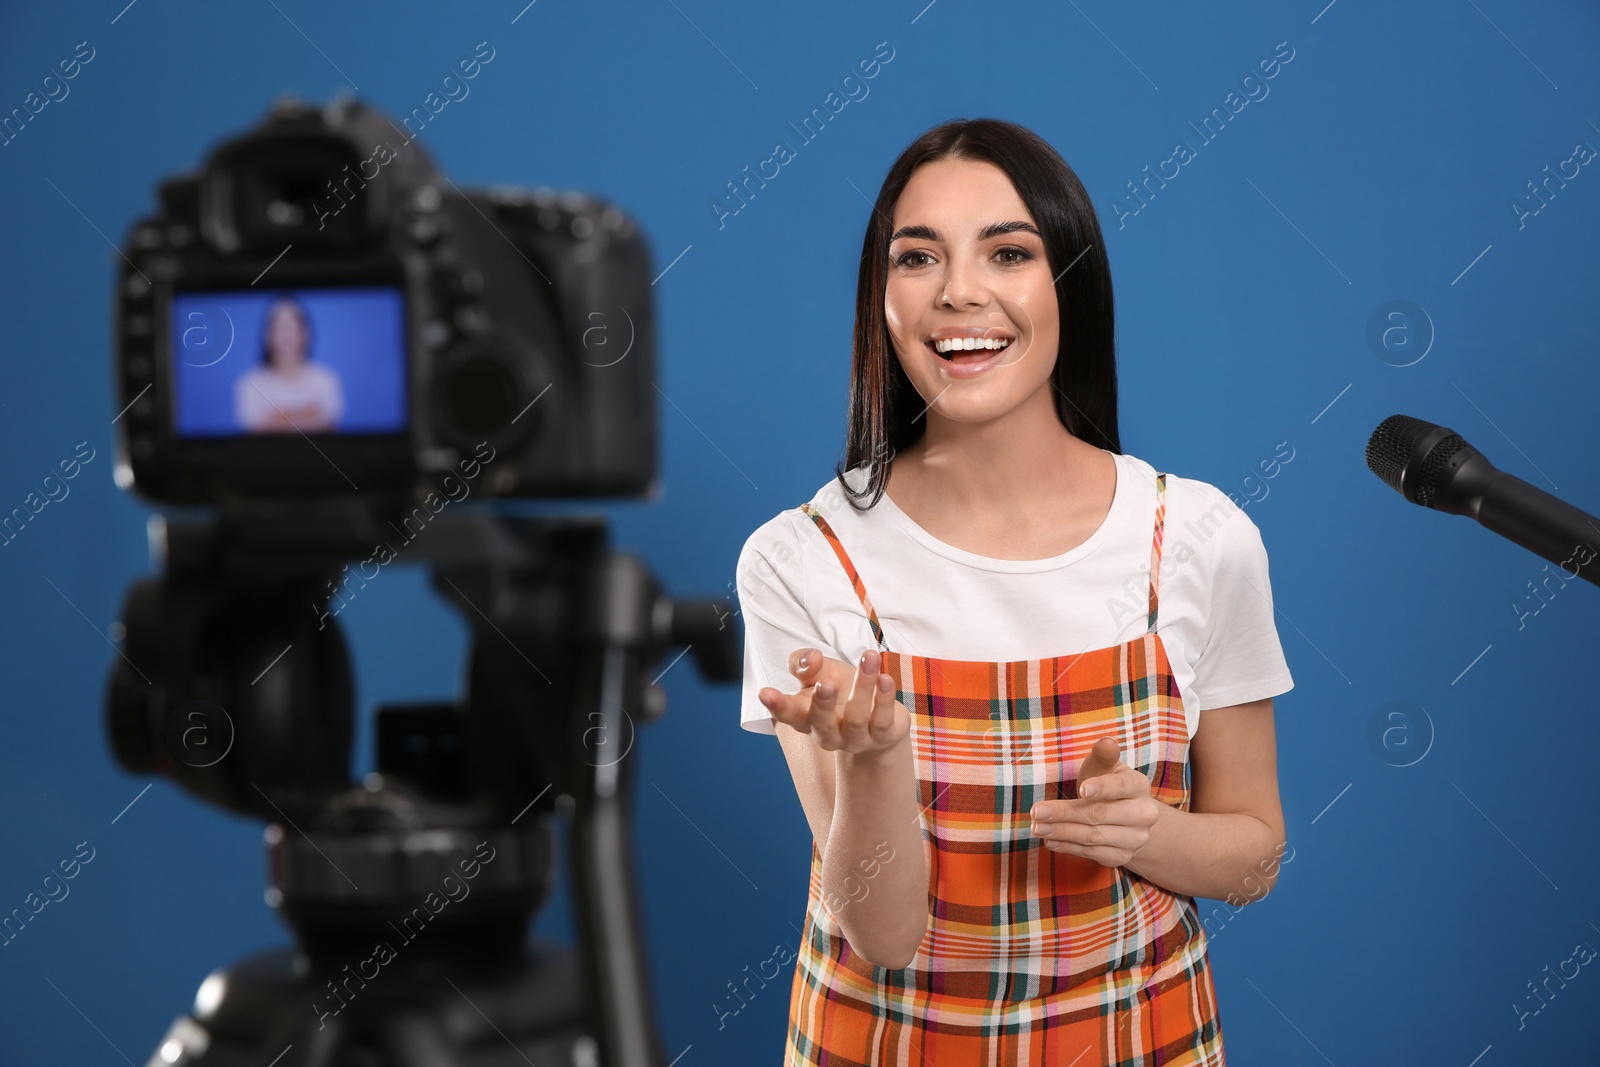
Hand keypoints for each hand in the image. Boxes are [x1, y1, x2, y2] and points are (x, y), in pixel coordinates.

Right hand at [757, 647, 909, 756]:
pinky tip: (885, 679)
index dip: (776, 705)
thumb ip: (806, 664)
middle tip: (825, 682)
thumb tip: (812, 658)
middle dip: (823, 703)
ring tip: (869, 658)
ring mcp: (855, 739)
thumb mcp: (820, 673)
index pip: (787, 713)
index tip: (765, 692)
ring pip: (856, 717)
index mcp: (805, 717)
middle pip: (821, 723)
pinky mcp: (883, 737)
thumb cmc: (841, 691)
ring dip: (863, 686)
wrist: (878, 721)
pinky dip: (885, 699)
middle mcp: (828, 733)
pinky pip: (883, 721)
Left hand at [1029, 737, 1159, 868]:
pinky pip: (1092, 853)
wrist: (1128, 819)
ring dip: (1061, 832)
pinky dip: (1068, 847)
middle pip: (1099, 814)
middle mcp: (1143, 815)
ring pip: (1094, 837)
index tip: (1081, 789)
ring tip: (1037, 827)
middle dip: (1065, 813)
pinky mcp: (1123, 857)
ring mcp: (1135, 839)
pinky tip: (1050, 841)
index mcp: (1139, 786)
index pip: (1121, 786)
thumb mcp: (1105, 767)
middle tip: (1037, 811)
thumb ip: (1103, 756)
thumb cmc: (1108, 785)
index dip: (1102, 788)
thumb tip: (1106, 742)